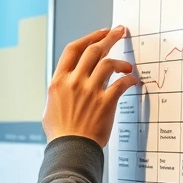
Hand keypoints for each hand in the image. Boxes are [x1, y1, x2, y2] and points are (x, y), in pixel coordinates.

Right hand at [42, 26, 137, 147]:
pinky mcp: (105, 102)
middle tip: (120, 32)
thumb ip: (60, 90)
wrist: (70, 150)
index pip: (73, 49)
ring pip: (108, 64)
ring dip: (121, 61)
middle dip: (109, 38)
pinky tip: (133, 81)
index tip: (101, 32)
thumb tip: (66, 82)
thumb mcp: (50, 106)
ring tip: (127, 65)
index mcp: (58, 81)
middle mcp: (74, 82)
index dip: (89, 37)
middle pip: (93, 50)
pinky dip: (129, 79)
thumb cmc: (60, 133)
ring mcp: (90, 91)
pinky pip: (121, 84)